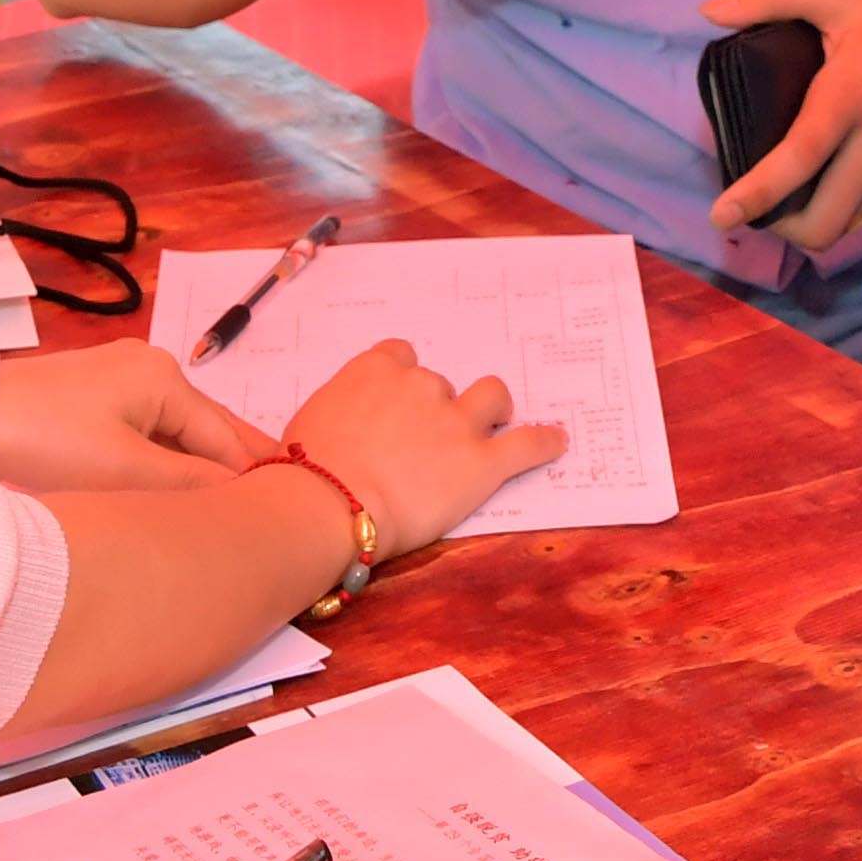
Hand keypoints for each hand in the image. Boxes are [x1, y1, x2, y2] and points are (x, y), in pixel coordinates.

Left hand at [0, 339, 281, 492]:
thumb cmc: (47, 444)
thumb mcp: (125, 471)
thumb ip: (190, 486)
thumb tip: (246, 498)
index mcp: (165, 377)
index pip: (227, 436)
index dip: (256, 475)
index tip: (291, 510)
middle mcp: (148, 368)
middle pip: (204, 429)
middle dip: (234, 467)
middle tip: (277, 506)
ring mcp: (115, 379)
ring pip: (172, 434)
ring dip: (195, 469)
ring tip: (227, 509)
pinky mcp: (86, 398)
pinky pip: (142, 433)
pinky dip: (162, 461)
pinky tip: (171, 489)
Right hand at [276, 336, 562, 546]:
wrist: (328, 505)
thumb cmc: (304, 473)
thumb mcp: (304, 426)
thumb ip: (332, 416)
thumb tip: (314, 434)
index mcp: (375, 371)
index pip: (401, 355)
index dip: (403, 379)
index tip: (400, 400)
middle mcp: (419, 385)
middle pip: (440, 384)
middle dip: (436, 409)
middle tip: (422, 444)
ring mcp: (455, 422)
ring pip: (491, 397)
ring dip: (492, 410)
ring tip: (492, 426)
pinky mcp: (481, 462)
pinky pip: (527, 445)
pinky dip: (545, 443)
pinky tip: (557, 442)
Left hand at [695, 0, 861, 247]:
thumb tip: (709, 11)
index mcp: (849, 98)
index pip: (798, 160)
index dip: (757, 195)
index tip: (721, 216)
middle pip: (823, 223)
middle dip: (781, 227)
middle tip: (759, 205)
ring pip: (846, 224)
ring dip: (812, 220)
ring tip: (792, 193)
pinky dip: (843, 205)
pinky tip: (834, 177)